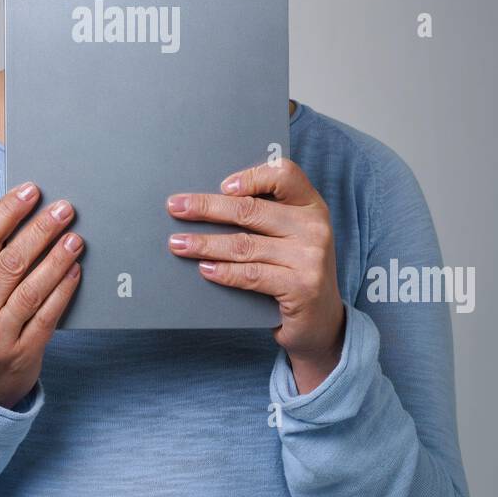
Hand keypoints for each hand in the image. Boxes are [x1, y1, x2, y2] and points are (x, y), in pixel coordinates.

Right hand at [0, 182, 82, 408]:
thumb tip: (27, 219)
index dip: (6, 212)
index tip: (30, 191)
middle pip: (11, 262)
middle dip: (40, 230)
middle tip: (64, 209)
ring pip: (32, 289)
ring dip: (57, 259)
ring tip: (75, 237)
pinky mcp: (23, 353)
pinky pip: (48, 316)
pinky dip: (64, 290)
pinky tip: (75, 271)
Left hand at [166, 159, 345, 392]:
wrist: (322, 322)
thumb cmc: (295, 271)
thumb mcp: (289, 237)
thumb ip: (265, 217)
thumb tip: (208, 204)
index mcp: (311, 206)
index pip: (285, 174)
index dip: (251, 176)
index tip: (221, 185)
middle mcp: (314, 227)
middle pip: (251, 209)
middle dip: (206, 207)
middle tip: (176, 207)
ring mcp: (310, 258)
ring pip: (244, 244)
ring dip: (205, 243)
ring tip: (178, 243)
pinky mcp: (301, 287)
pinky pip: (251, 275)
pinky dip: (224, 272)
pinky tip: (204, 269)